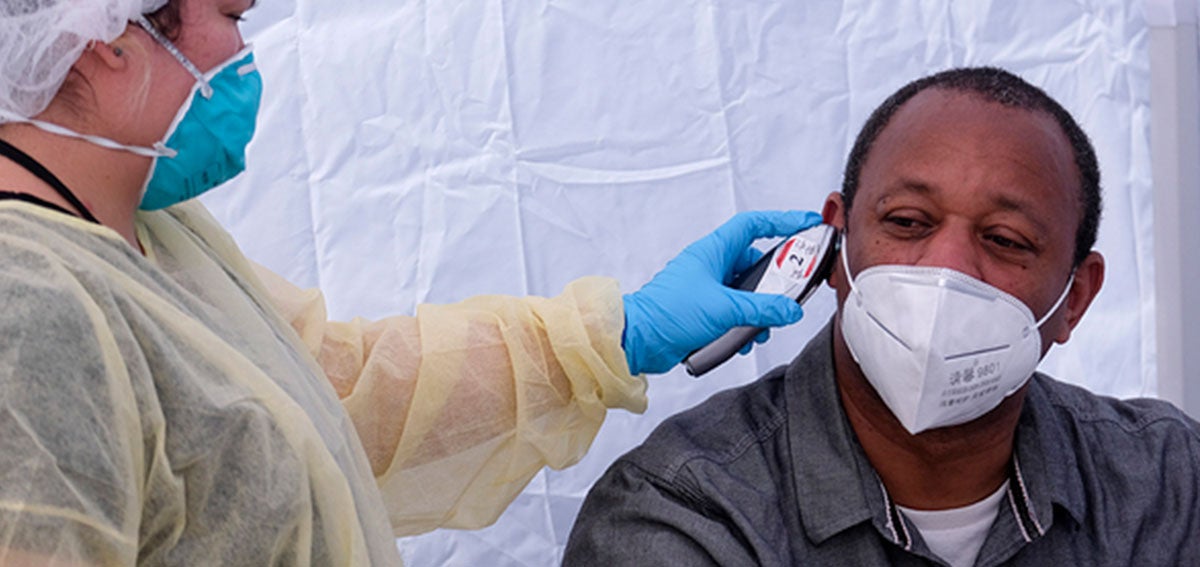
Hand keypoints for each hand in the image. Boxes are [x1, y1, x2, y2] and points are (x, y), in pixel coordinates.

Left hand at [622, 210, 823, 374]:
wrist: (639, 340)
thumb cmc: (668, 312)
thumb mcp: (724, 308)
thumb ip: (763, 308)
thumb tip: (789, 309)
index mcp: (713, 251)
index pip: (754, 225)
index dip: (783, 221)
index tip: (807, 224)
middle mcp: (711, 266)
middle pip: (756, 264)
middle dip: (775, 283)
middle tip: (791, 295)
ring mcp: (708, 289)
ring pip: (747, 293)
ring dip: (759, 311)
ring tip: (763, 327)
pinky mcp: (705, 311)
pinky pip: (735, 313)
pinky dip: (743, 325)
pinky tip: (743, 341)